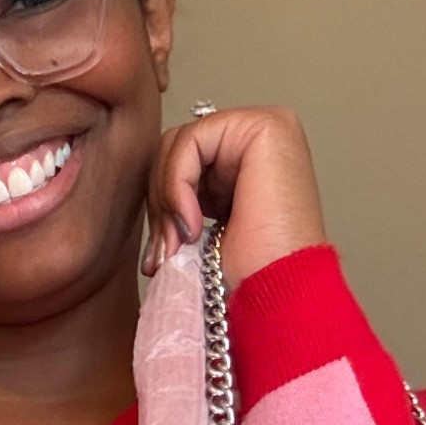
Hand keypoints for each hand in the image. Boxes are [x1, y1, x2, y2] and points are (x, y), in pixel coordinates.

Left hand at [144, 105, 326, 293]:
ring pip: (178, 144)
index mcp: (250, 159)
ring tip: (180, 243)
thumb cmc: (251, 277)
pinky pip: (190, 141)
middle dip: (161, 204)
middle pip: (176, 148)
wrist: (278, 298)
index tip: (161, 254)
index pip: (180, 159)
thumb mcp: (201, 229)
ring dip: (167, 201)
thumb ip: (178, 200)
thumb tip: (147, 200)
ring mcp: (266, 127)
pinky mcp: (263, 127)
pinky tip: (195, 225)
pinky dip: (178, 185)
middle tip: (165, 251)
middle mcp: (260, 139)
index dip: (161, 205)